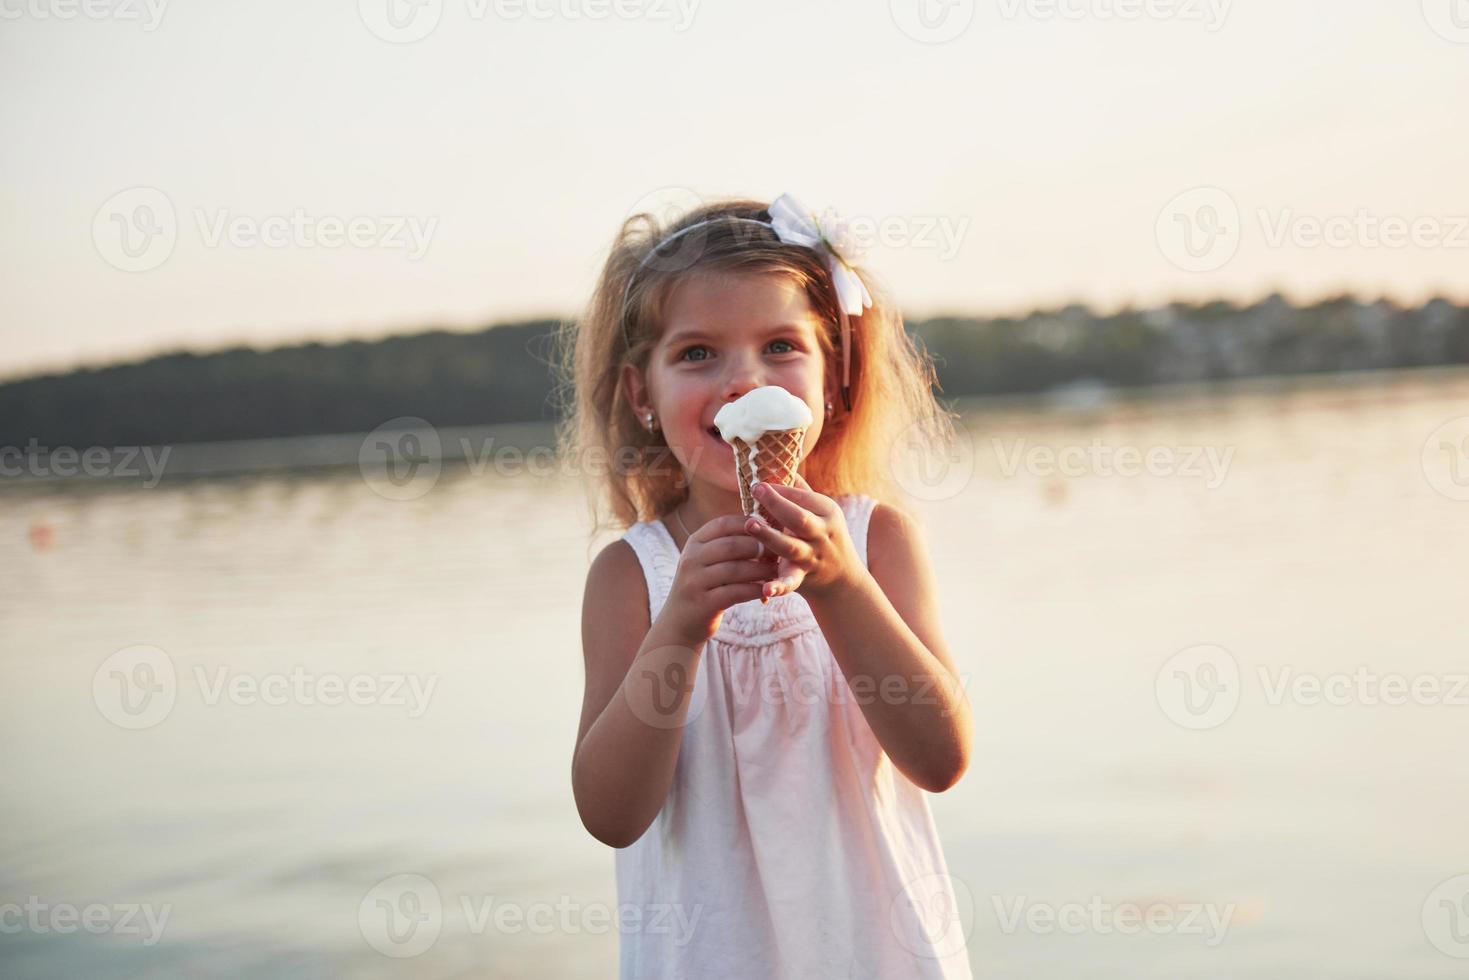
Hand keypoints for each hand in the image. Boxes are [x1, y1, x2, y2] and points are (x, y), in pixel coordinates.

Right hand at [662, 514, 773, 646]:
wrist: (680, 622)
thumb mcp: (707, 560)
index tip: (769, 529)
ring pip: (735, 569)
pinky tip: (767, 590)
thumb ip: (728, 544)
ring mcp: (695, 581)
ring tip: (777, 571)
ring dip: (761, 570)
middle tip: (779, 552)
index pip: (723, 524)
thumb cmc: (704, 586)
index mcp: (694, 543)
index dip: (749, 524)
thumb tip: (763, 526)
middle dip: (759, 547)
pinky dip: (754, 590)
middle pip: (732, 546)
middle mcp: (691, 559)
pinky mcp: (703, 603)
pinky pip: (735, 592)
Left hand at [743, 472, 862, 600]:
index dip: (779, 489)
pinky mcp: (802, 578)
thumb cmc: (822, 535)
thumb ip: (800, 490)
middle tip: (756, 490)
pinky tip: (764, 589)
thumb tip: (779, 461)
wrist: (842, 579)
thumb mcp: (819, 511)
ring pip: (790, 547)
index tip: (757, 482)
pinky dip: (777, 587)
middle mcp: (821, 534)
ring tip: (750, 524)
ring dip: (769, 536)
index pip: (801, 497)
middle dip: (778, 504)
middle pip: (799, 518)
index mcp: (826, 512)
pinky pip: (789, 582)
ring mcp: (812, 557)